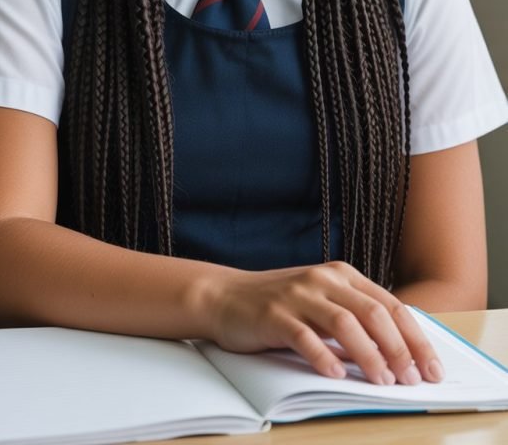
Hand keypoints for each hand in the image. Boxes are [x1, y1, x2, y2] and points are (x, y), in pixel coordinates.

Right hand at [209, 260, 444, 385]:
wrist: (225, 296)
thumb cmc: (279, 306)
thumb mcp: (322, 303)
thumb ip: (354, 319)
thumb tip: (397, 354)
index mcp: (341, 275)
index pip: (390, 305)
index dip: (414, 338)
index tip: (431, 368)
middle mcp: (324, 279)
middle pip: (373, 313)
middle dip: (399, 349)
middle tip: (412, 379)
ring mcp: (298, 295)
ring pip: (344, 323)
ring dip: (369, 355)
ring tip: (383, 381)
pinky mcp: (274, 314)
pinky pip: (304, 336)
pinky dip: (324, 357)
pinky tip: (336, 375)